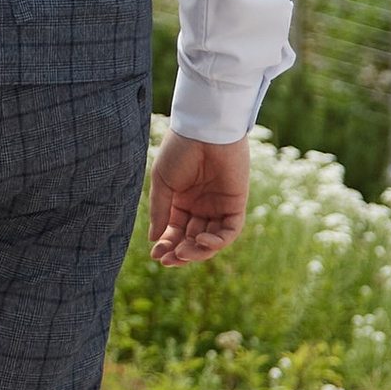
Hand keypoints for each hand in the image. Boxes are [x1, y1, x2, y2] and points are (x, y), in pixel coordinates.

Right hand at [148, 132, 251, 266]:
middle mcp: (201, 207)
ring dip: (197, 251)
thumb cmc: (180, 150)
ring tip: (182, 253)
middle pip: (192, 240)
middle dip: (180, 253)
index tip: (156, 255)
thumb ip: (161, 211)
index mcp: (182, 201)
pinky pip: (229, 231)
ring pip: (211, 240)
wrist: (204, 130)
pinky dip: (216, 241)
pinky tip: (200, 240)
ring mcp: (219, 206)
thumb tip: (154, 239)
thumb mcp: (163, 183)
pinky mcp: (236, 204)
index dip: (166, 245)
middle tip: (168, 260)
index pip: (175, 231)